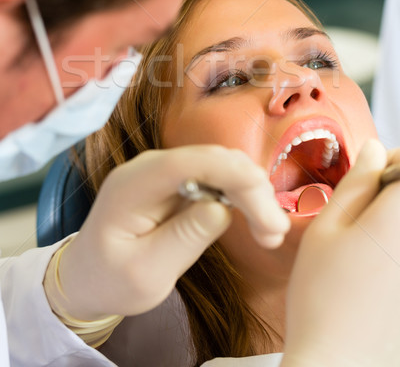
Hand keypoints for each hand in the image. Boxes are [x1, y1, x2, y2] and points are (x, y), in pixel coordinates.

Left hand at [54, 145, 289, 319]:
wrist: (87, 276)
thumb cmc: (110, 279)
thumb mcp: (145, 273)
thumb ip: (182, 239)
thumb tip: (221, 209)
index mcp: (133, 184)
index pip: (188, 162)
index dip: (232, 174)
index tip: (265, 209)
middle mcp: (150, 167)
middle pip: (212, 159)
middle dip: (250, 188)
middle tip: (275, 233)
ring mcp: (165, 171)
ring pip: (221, 164)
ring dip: (251, 192)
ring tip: (270, 233)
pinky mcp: (178, 181)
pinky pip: (217, 177)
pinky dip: (241, 196)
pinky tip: (256, 221)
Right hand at [282, 139, 399, 366]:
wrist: (337, 363)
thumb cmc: (323, 296)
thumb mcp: (327, 228)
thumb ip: (356, 182)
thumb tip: (374, 149)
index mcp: (399, 217)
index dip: (392, 160)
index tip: (372, 172)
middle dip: (394, 186)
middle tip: (367, 204)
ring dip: (393, 214)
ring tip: (372, 235)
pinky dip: (393, 242)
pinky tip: (379, 262)